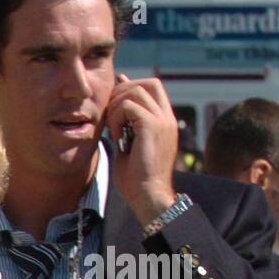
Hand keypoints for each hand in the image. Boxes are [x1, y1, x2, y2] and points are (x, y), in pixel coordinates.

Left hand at [105, 73, 179, 225]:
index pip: (152, 87)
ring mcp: (162, 121)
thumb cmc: (136, 178)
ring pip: (137, 91)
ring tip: (114, 131)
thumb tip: (114, 107)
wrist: (147, 195)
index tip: (113, 108)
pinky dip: (117, 119)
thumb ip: (124, 125)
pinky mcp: (152, 127)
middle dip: (124, 93)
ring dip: (118, 107)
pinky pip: (129, 107)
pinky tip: (116, 138)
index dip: (130, 89)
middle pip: (148, 83)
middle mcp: (167, 117)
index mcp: (164, 121)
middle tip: (111, 117)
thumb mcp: (128, 145)